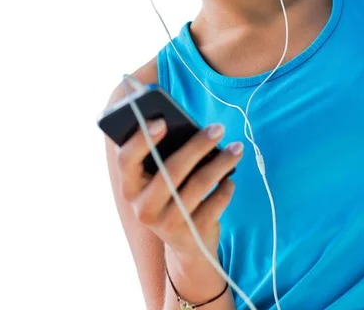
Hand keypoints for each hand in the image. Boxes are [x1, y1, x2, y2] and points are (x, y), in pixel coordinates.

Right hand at [115, 119, 242, 256]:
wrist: (187, 243)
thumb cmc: (173, 195)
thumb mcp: (159, 179)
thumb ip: (163, 156)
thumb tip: (186, 127)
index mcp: (130, 187)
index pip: (126, 161)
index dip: (141, 140)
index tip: (162, 121)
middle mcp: (144, 208)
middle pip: (171, 170)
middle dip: (198, 145)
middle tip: (219, 128)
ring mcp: (168, 223)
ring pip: (199, 184)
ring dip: (221, 162)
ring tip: (237, 148)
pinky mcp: (193, 234)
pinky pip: (215, 203)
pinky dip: (226, 187)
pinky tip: (230, 178)